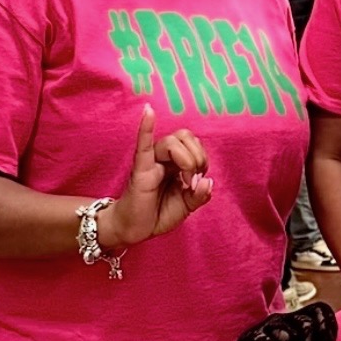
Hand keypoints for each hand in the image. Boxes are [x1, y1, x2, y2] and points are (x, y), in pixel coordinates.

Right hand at [99, 106, 213, 251]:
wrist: (133, 229)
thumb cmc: (157, 214)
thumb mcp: (186, 207)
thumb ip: (199, 195)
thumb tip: (207, 181)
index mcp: (176, 163)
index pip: (195, 145)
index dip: (203, 160)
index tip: (199, 182)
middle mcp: (164, 158)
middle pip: (185, 137)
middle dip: (198, 157)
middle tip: (193, 179)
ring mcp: (151, 161)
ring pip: (172, 142)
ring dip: (186, 159)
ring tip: (184, 180)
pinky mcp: (140, 169)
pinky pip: (143, 144)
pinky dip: (146, 127)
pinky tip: (148, 111)